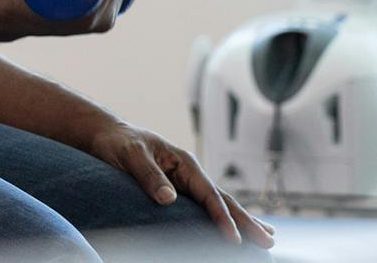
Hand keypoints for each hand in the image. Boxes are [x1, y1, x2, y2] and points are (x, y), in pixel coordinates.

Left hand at [85, 121, 275, 249]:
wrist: (108, 135)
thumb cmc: (119, 143)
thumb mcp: (132, 156)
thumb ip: (150, 176)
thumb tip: (169, 199)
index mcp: (183, 162)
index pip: (209, 194)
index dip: (222, 218)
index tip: (234, 239)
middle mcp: (190, 172)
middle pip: (223, 200)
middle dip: (246, 221)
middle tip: (268, 241)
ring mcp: (187, 181)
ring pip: (220, 204)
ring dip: (242, 220)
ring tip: (267, 235)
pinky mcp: (180, 190)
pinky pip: (206, 207)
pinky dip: (224, 218)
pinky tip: (235, 228)